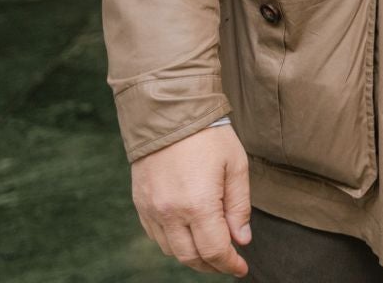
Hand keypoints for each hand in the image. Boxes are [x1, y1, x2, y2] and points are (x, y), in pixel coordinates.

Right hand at [130, 124, 251, 274]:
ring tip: (211, 251)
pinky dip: (174, 244)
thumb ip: (239, 207)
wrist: (168, 115)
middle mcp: (170, 213)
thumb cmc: (209, 137)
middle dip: (212, 265)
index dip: (229, 264)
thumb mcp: (235, 166)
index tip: (241, 269)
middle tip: (228, 264)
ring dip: (192, 257)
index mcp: (198, 204)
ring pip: (171, 251)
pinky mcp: (140, 205)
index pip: (214, 250)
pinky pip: (156, 237)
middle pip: (191, 257)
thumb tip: (242, 239)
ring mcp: (151, 210)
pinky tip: (189, 237)